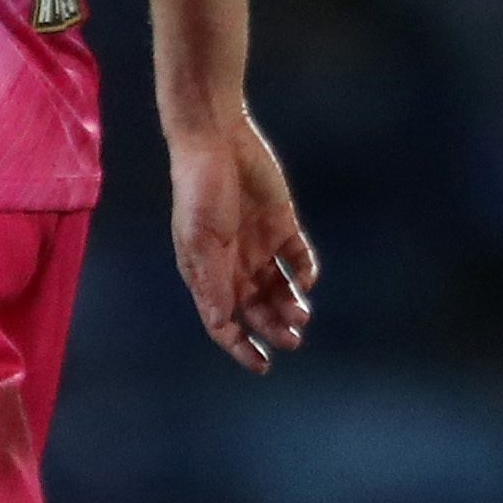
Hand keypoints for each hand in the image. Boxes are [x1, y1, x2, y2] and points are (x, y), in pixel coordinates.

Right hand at [169, 108, 316, 372]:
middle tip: (293, 339)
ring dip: (290, 305)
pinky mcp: (282, 224)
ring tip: (301, 314)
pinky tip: (304, 278)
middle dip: (273, 328)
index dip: (240, 345)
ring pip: (279, 288)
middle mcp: (234, 263)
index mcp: (207, 270)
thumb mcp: (199, 239)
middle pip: (256, 308)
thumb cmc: (199, 188)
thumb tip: (221, 325)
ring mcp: (259, 244)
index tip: (262, 364)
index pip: (223, 320)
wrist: (216, 138)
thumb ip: (211, 282)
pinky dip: (303, 272)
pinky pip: (297, 257)